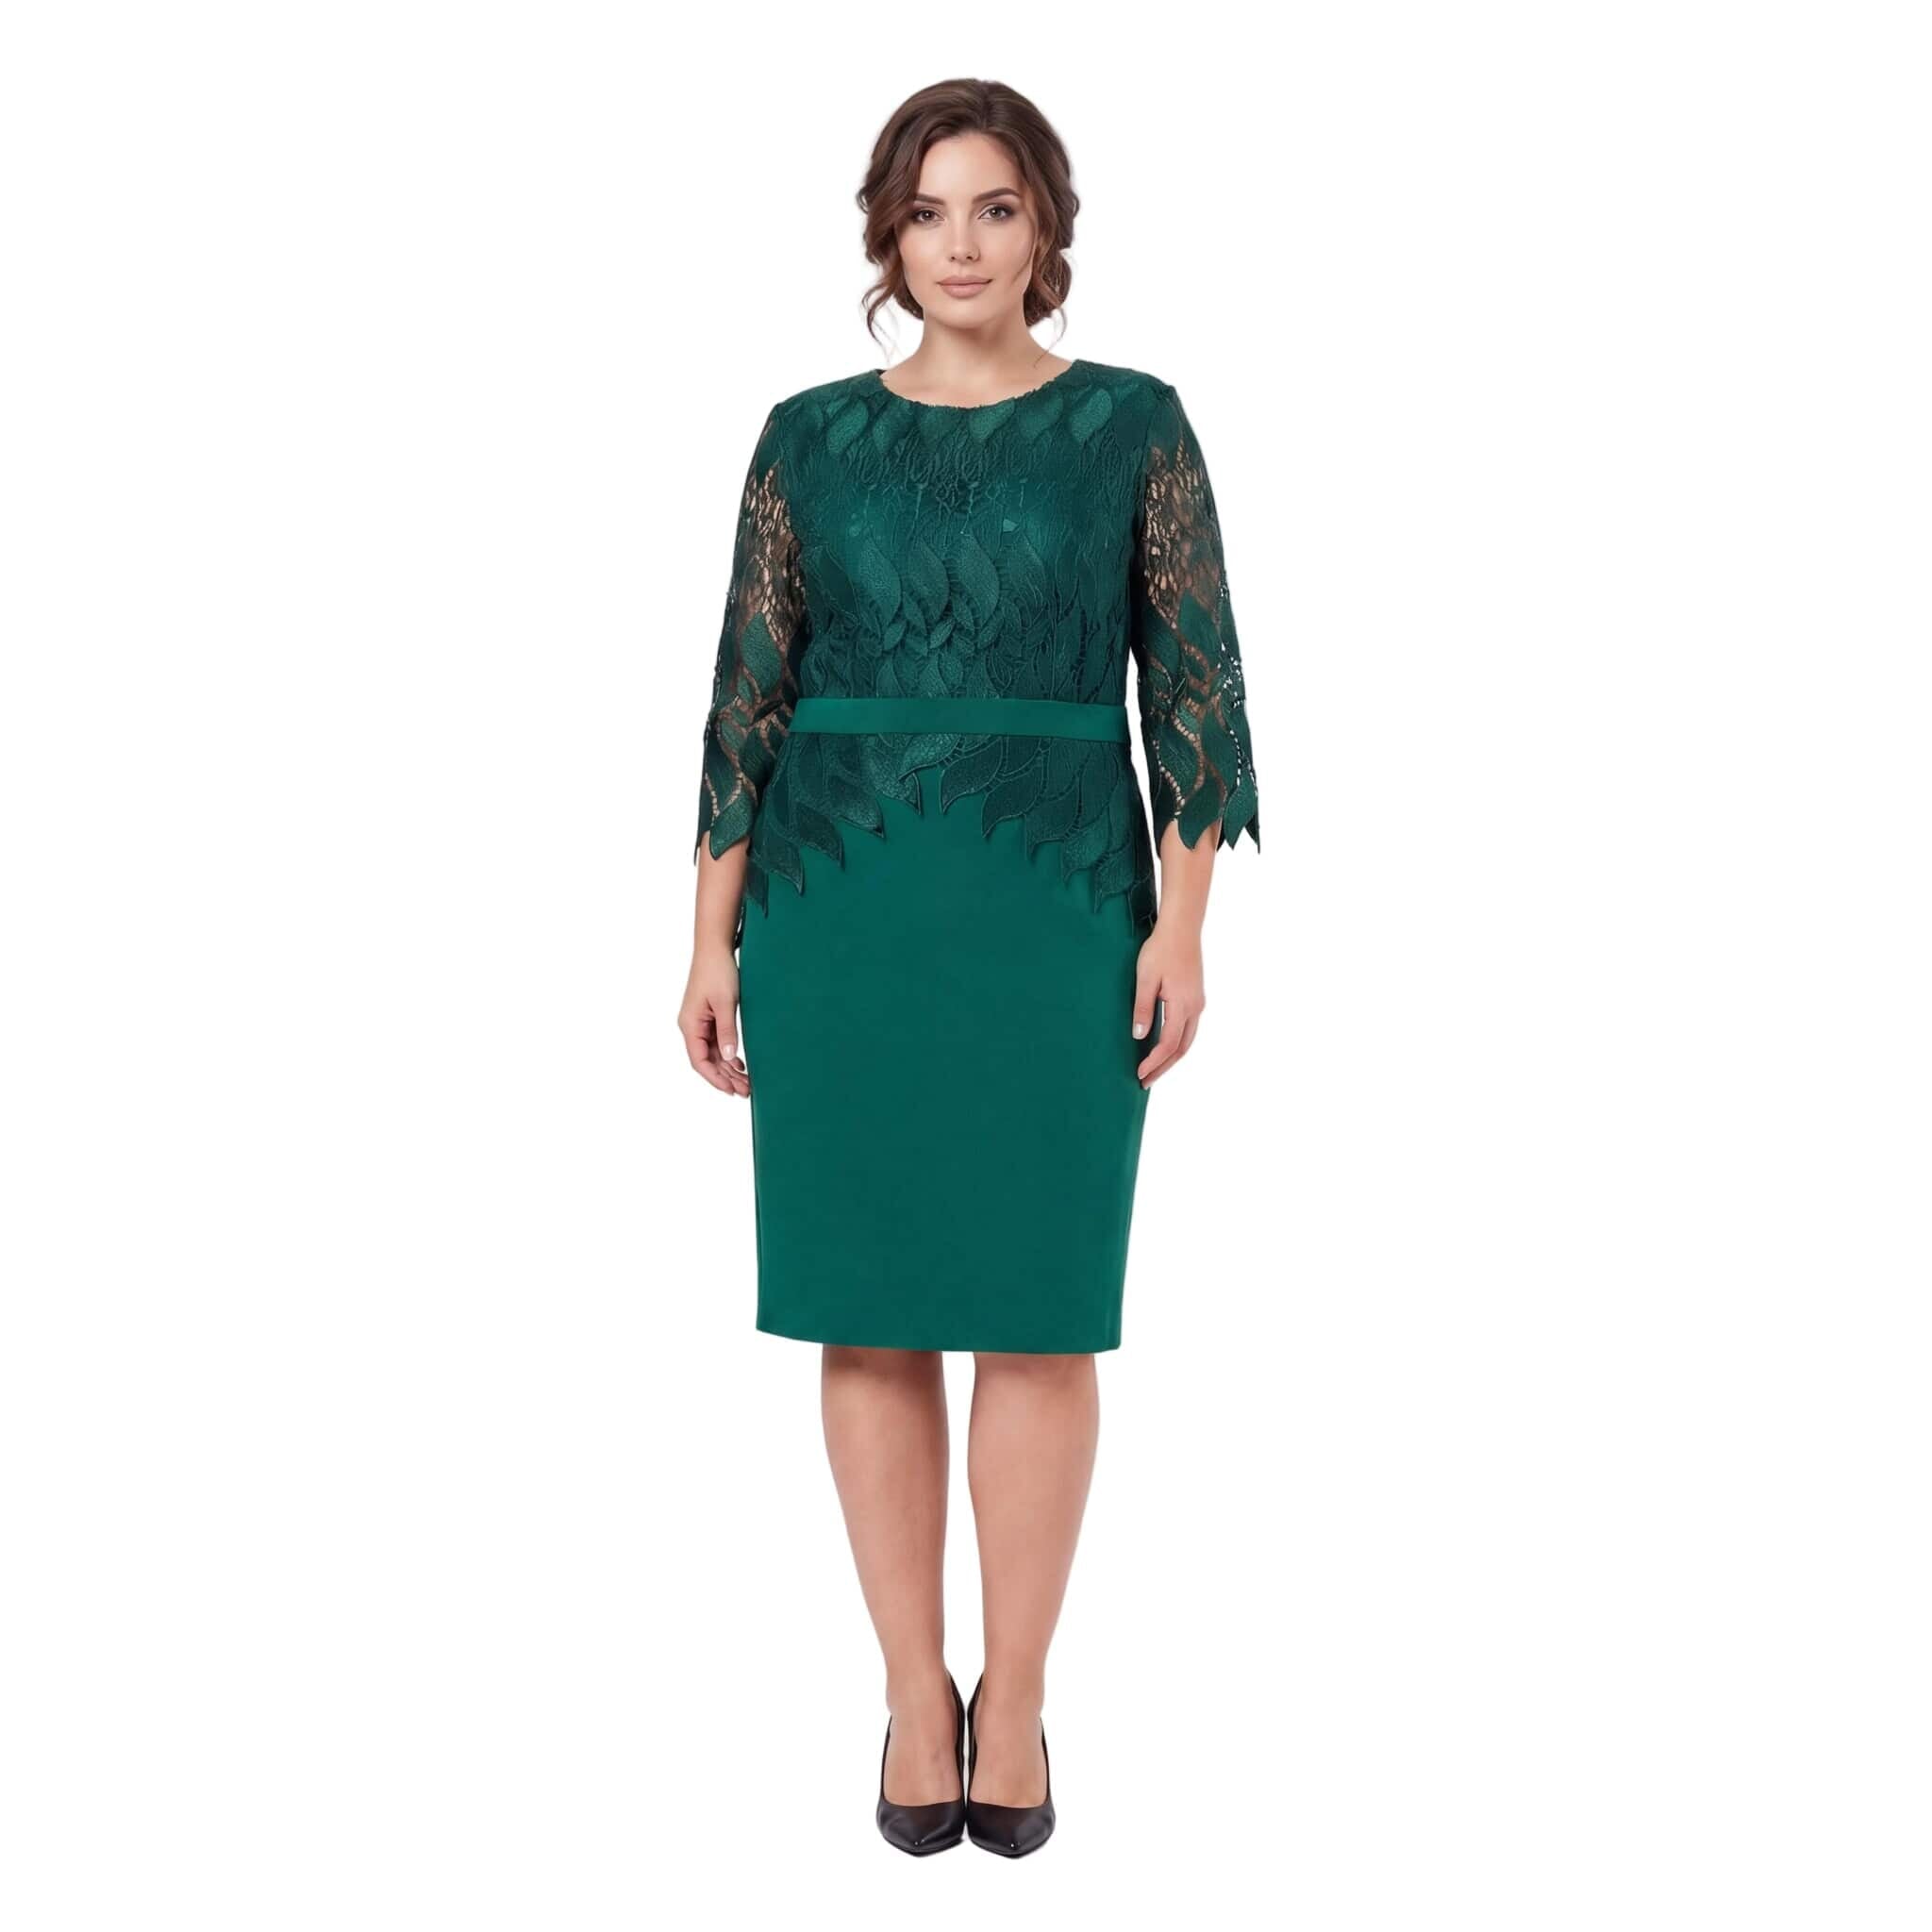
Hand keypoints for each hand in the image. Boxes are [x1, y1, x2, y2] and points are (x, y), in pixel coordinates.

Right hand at [680, 945, 749, 1095]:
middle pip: (707, 1060)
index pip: (699, 1061)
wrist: (715, 948)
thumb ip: (727, 1031)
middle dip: (725, 1077)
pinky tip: (740, 1064)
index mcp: (690, 1025)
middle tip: (746, 1091)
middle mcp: (692, 1026)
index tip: (731, 1090)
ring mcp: (700, 1022)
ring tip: (746, 1082)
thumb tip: (728, 1058)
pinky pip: (716, 1042)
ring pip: (713, 1053)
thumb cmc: (717, 971)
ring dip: (728, 1068)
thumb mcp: (726, 1003)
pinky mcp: (709, 1017)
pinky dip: (728, 1054)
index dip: (715, 1078)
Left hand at [1131, 920, 1205, 1087]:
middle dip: (1163, 1067)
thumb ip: (1142, 1008)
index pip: (1169, 1044)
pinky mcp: (1196, 997)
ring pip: (1188, 1040)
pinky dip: (1177, 1044)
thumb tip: (1139, 1036)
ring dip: (1171, 1057)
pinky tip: (1165, 1046)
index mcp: (1183, 1006)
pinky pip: (1188, 1029)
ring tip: (1154, 1070)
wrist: (1181, 928)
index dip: (1154, 1062)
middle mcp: (1195, 1008)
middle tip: (1145, 1082)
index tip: (1139, 1074)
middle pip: (1181, 1049)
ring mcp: (1198, 1003)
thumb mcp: (1145, 979)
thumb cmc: (1160, 950)